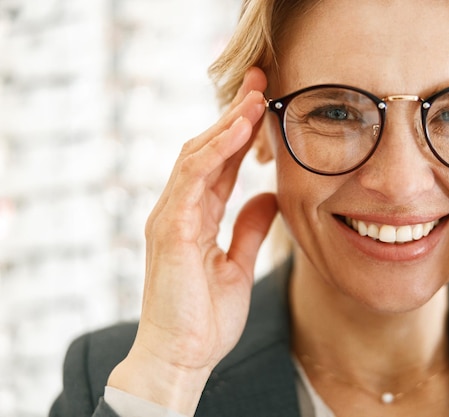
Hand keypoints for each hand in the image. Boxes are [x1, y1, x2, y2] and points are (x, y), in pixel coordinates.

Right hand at [108, 67, 277, 414]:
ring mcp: (171, 217)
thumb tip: (267, 199)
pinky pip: (192, 179)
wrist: (182, 358)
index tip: (264, 105)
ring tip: (254, 96)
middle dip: (233, 115)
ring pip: (196, 156)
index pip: (220, 164)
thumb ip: (248, 229)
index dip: (241, 134)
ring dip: (226, 124)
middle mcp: (180, 210)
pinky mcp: (170, 230)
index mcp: (196, 217)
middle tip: (260, 82)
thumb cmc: (204, 318)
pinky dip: (214, 151)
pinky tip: (237, 130)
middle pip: (206, 149)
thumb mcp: (236, 265)